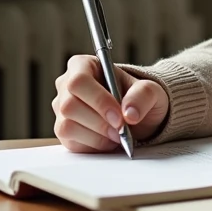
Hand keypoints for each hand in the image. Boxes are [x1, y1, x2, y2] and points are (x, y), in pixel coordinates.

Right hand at [53, 55, 168, 152]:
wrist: (135, 115)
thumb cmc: (138, 97)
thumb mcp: (150, 90)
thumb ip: (143, 95)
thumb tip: (129, 113)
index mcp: (83, 65)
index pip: (79, 81)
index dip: (98, 100)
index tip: (119, 117)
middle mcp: (66, 86)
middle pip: (69, 106)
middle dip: (100, 122)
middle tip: (122, 130)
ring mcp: (61, 110)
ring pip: (67, 126)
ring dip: (97, 136)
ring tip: (118, 135)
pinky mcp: (63, 131)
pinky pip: (70, 142)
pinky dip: (93, 145)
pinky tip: (108, 140)